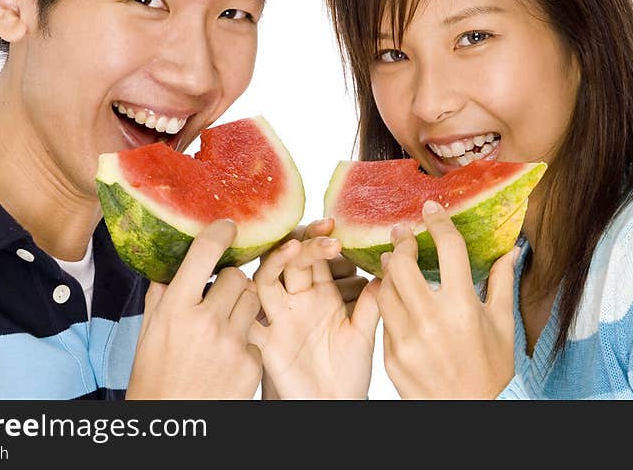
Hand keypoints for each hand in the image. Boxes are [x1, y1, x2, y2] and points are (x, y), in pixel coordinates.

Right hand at [126, 219, 262, 399]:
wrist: (172, 424)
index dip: (220, 232)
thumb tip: (170, 266)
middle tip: (220, 294)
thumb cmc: (154, 379)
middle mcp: (206, 321)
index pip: (205, 252)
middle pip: (238, 276)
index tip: (228, 226)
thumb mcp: (147, 333)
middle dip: (231, 281)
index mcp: (176, 308)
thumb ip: (162, 296)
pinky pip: (256, 335)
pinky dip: (244, 341)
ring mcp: (232, 342)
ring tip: (224, 324)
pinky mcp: (251, 363)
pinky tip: (227, 356)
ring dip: (242, 306)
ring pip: (253, 300)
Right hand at [249, 235, 380, 398]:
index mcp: (322, 294)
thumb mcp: (363, 333)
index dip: (320, 238)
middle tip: (325, 234)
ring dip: (276, 262)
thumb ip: (371, 303)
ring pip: (266, 280)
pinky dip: (245, 303)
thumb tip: (386, 269)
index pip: (316, 257)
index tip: (334, 225)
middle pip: (291, 261)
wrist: (334, 406)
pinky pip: (248, 320)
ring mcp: (280, 319)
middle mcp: (298, 301)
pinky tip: (251, 287)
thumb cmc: (349, 371)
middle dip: (305, 244)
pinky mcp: (266, 342)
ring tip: (295, 249)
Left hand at [378, 201, 518, 398]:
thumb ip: (501, 284)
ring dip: (388, 271)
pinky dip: (388, 302)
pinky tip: (395, 296)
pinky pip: (383, 318)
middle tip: (404, 235)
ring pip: (384, 288)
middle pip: (402, 264)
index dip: (437, 222)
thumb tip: (511, 251)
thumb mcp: (502, 326)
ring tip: (395, 262)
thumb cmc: (490, 371)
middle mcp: (431, 320)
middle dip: (402, 243)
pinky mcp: (390, 355)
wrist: (468, 415)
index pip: (448, 249)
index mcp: (463, 307)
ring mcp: (407, 339)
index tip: (430, 209)